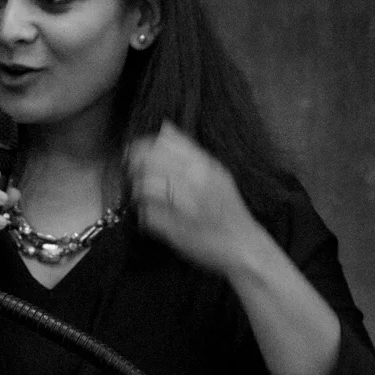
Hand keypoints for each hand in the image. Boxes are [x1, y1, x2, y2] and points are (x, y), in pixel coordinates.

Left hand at [126, 121, 256, 276]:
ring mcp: (182, 205)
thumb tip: (164, 127)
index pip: (162, 143)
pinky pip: (145, 214)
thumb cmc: (228, 210)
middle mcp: (193, 181)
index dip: (141, 146)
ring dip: (136, 192)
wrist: (242, 246)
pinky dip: (143, 215)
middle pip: (147, 162)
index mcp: (203, 165)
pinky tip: (149, 216)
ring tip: (140, 198)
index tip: (135, 154)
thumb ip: (190, 151)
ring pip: (142, 187)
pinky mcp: (173, 229)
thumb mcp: (216, 173)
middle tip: (131, 175)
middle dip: (133, 168)